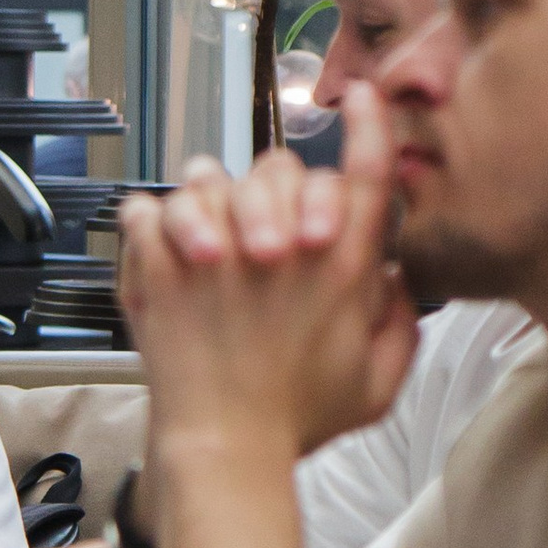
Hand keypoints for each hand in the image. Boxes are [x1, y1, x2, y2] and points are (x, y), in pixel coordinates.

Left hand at [118, 82, 418, 461]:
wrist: (224, 450)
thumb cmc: (296, 421)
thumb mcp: (377, 384)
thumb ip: (400, 325)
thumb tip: (398, 277)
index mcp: (343, 268)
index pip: (366, 173)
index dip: (368, 125)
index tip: (359, 96)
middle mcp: (284, 247)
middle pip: (285, 167)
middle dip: (276, 185)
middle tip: (266, 229)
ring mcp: (220, 251)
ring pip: (209, 177)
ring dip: (208, 197)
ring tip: (208, 235)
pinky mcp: (163, 266)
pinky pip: (148, 210)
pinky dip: (151, 221)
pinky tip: (163, 246)